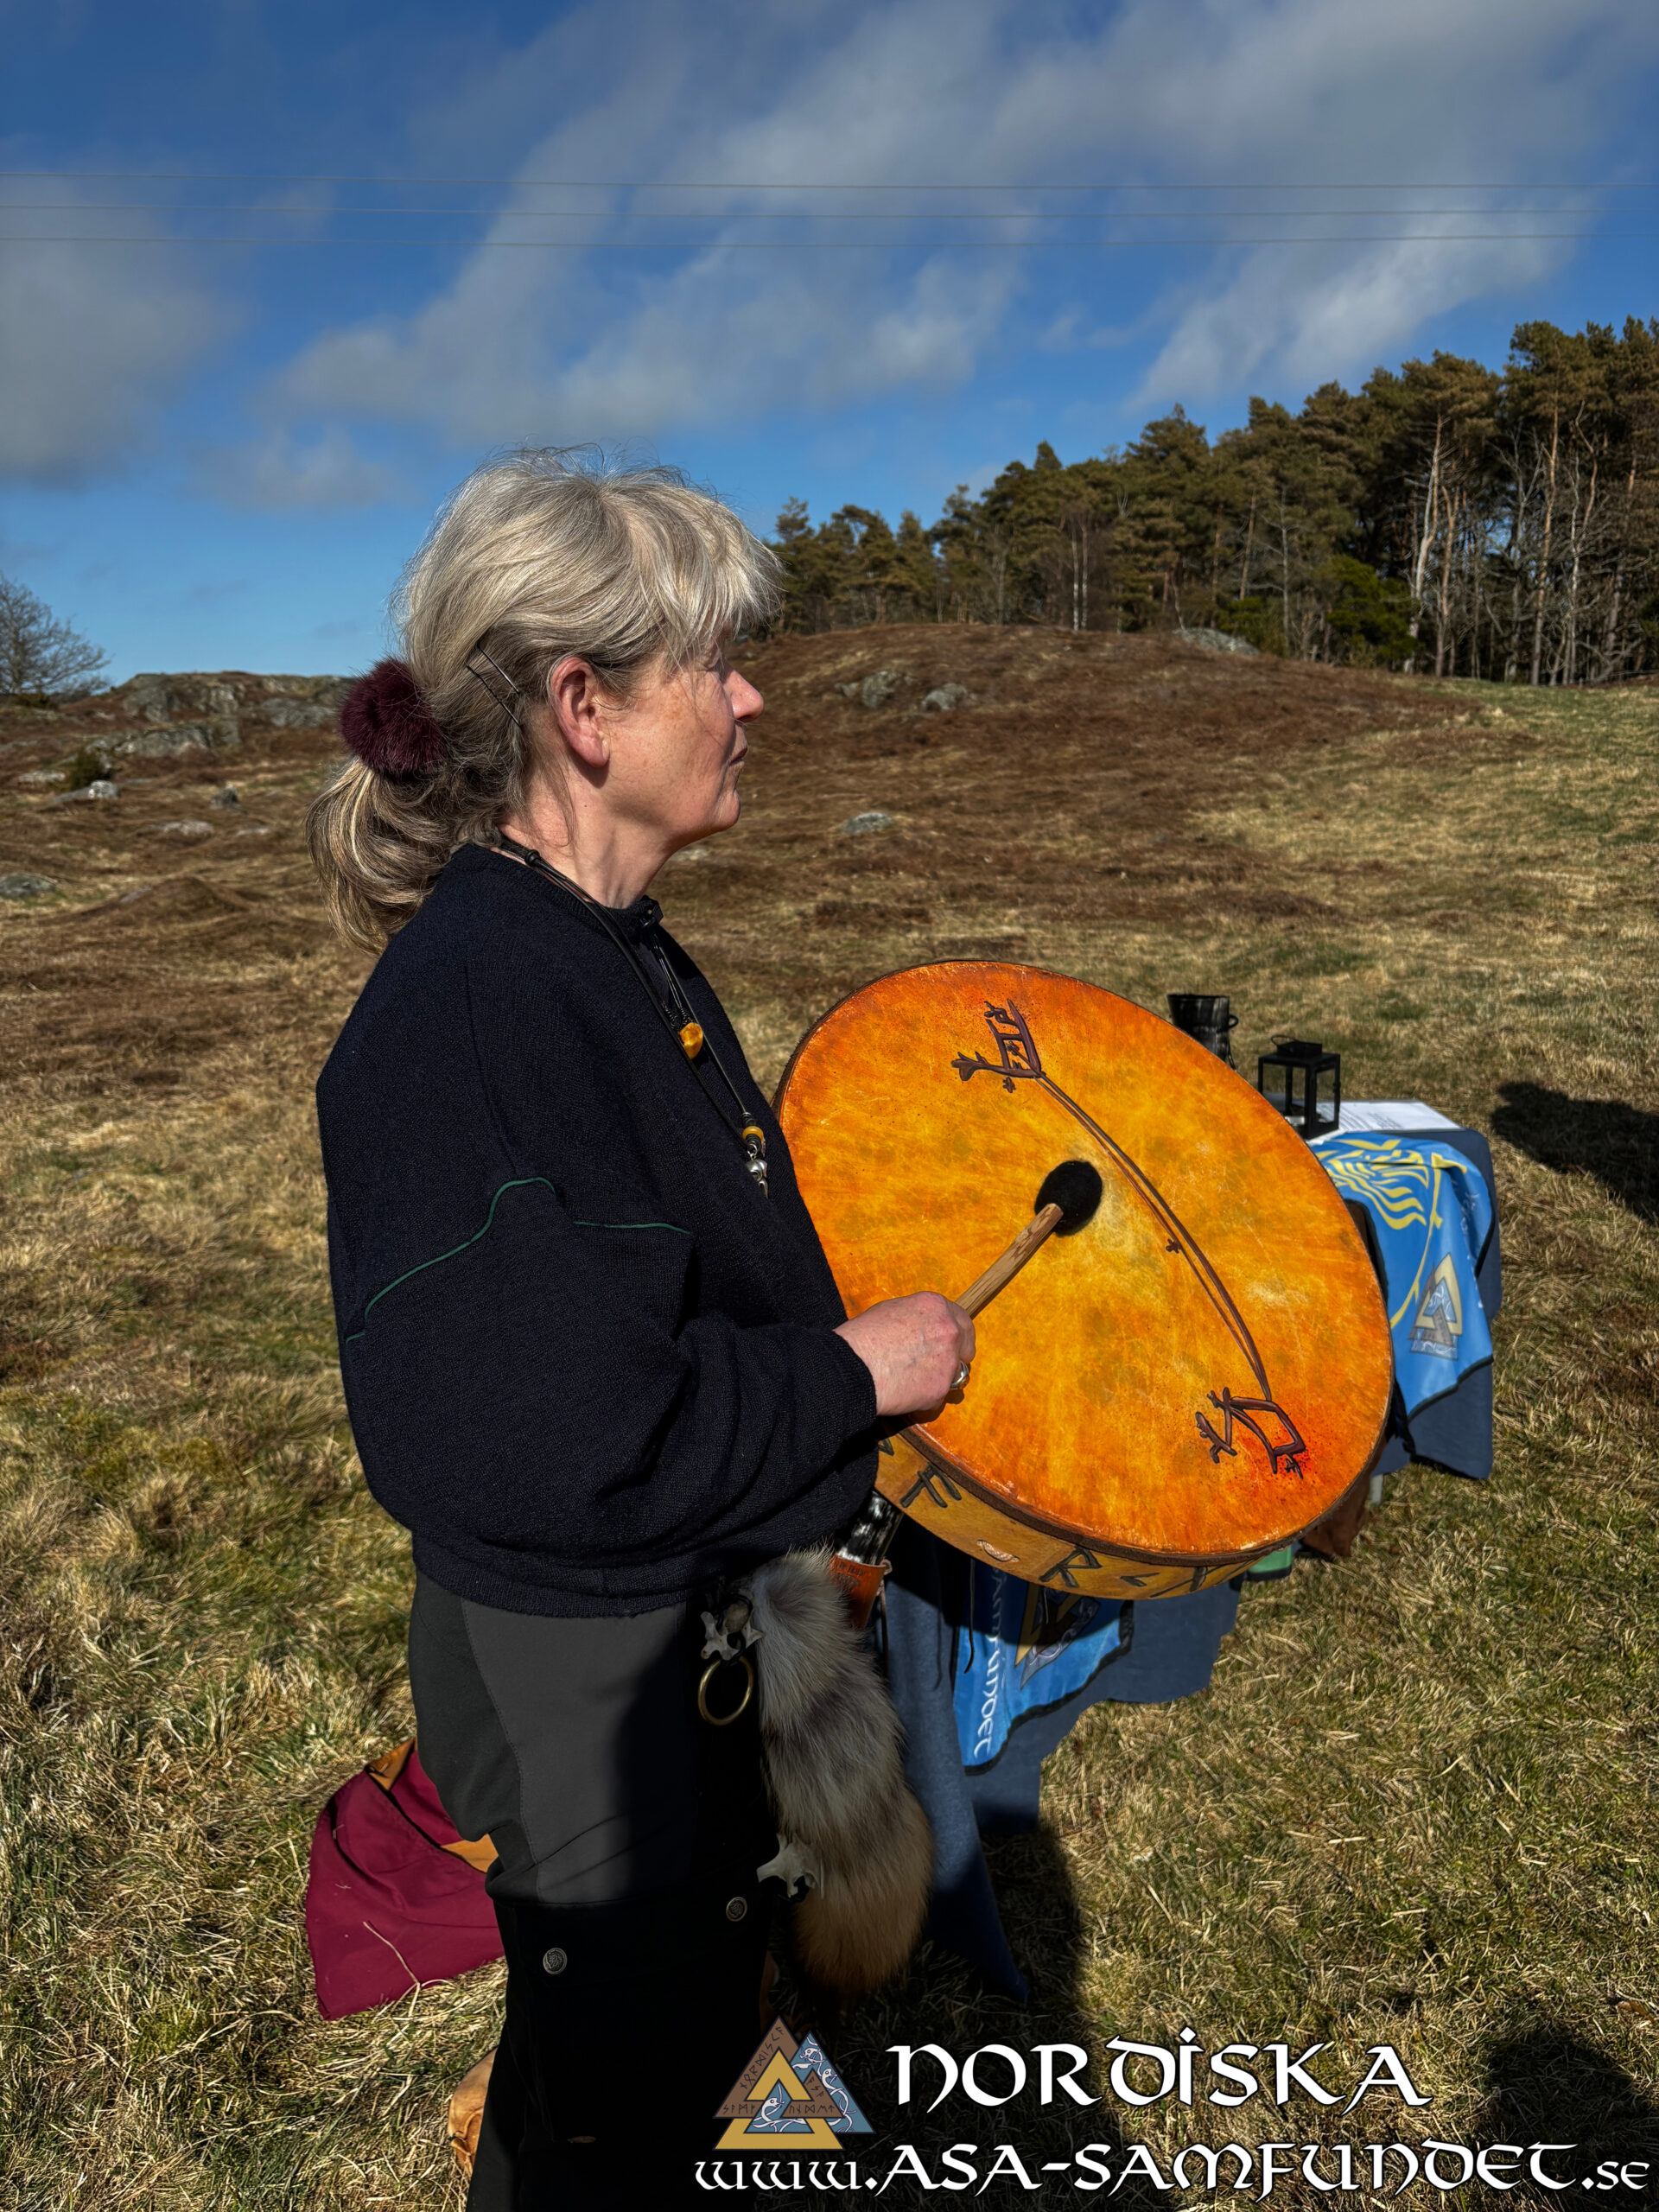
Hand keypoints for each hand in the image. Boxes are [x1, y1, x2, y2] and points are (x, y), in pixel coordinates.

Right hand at [835, 1293, 976, 1418]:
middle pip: (966, 1345)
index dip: (956, 1333)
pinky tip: (904, 1393)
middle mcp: (948, 1330)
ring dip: (940, 1377)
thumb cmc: (862, 1336)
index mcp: (935, 1307)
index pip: (961, 1319)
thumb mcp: (890, 1311)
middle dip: (958, 1355)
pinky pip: (939, 1395)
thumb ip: (916, 1318)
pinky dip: (926, 1397)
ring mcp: (948, 1360)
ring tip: (911, 1380)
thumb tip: (921, 1329)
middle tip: (942, 1364)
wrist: (853, 1365)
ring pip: (954, 1372)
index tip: (953, 1343)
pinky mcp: (941, 1388)